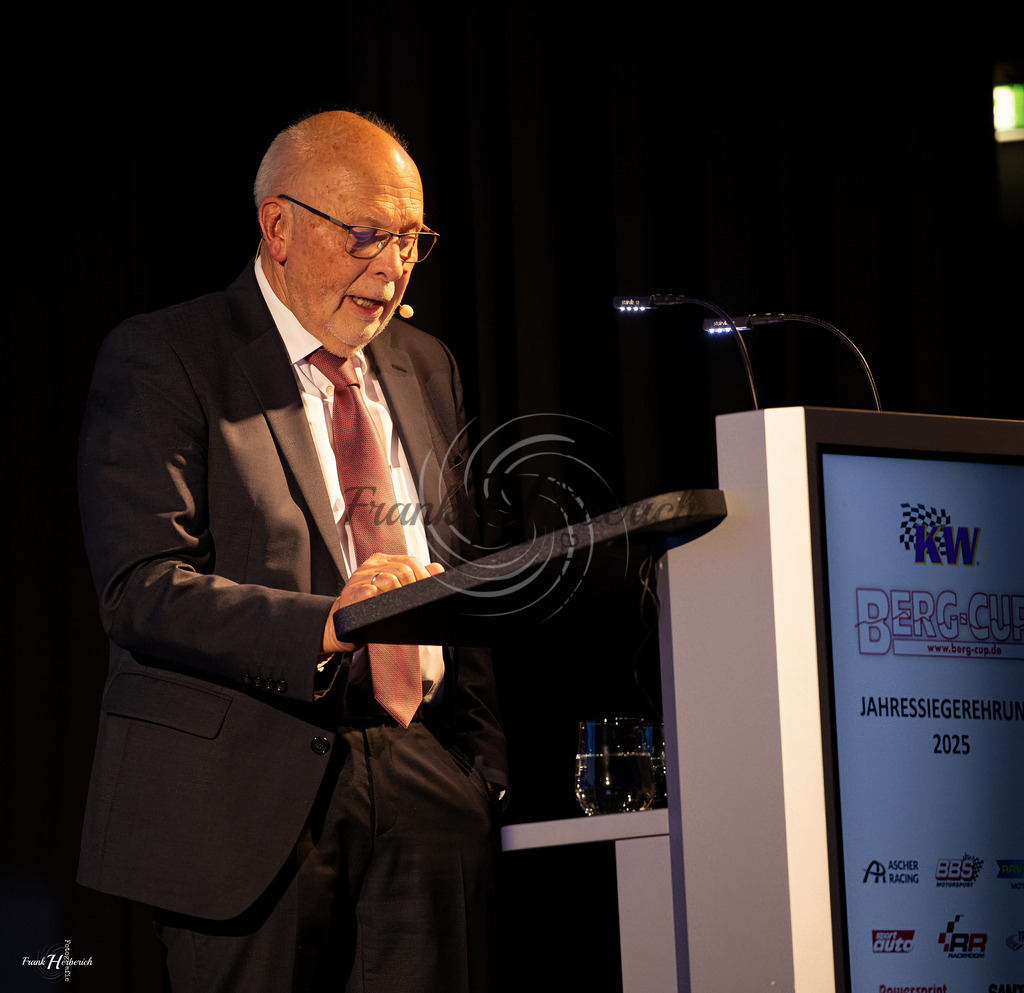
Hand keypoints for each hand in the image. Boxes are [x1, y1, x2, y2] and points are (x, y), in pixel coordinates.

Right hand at [321, 552, 444, 653]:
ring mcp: (358, 579)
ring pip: (388, 580)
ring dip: (399, 596)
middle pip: (402, 570)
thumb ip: (416, 578)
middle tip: (415, 603)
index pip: (409, 561)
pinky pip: (369, 593)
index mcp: (381, 561)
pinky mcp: (350, 594)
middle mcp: (369, 566)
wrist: (342, 625)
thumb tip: (437, 569)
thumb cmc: (372, 608)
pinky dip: (380, 601)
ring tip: (403, 608)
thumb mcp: (394, 591)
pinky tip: (385, 610)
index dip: (422, 577)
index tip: (428, 593)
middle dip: (413, 588)